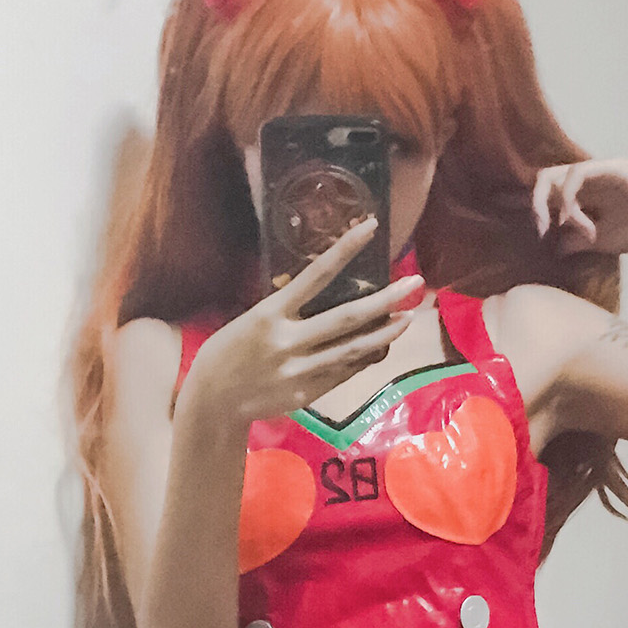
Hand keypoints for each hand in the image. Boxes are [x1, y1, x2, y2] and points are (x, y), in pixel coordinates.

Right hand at [181, 219, 425, 431]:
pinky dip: (363, 357)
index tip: (370, 227)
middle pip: (347, 318)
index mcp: (270, 314)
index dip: (345, 249)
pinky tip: (380, 346)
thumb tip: (327, 295)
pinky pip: (343, 371)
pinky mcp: (306, 392)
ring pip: (353, 349)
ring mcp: (299, 370)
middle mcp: (287, 341)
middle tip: (413, 284)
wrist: (213, 400)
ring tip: (407, 317)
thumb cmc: (231, 351)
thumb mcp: (253, 320)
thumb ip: (288, 310)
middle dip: (385, 300)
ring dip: (384, 333)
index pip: (316, 274)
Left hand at [532, 158, 627, 258]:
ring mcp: (601, 169)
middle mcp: (591, 176)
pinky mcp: (612, 167)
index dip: (536, 208)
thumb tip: (554, 247)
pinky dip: (570, 199)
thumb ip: (576, 240)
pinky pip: (577, 174)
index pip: (550, 192)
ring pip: (556, 175)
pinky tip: (579, 221)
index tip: (539, 235)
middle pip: (546, 179)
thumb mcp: (602, 240)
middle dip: (535, 205)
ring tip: (563, 229)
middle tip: (542, 231)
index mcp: (588, 192)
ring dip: (551, 205)